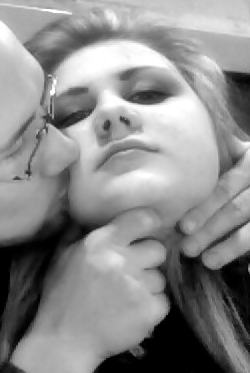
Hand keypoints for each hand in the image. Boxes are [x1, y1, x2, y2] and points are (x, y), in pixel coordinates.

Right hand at [11, 209, 168, 372]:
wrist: (65, 339)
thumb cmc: (60, 296)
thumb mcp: (61, 257)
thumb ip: (75, 233)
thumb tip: (83, 212)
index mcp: (101, 243)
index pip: (142, 219)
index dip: (148, 223)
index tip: (146, 229)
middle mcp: (121, 260)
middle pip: (158, 249)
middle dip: (148, 258)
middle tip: (132, 270)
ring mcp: (137, 286)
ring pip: (160, 278)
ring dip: (147, 286)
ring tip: (126, 296)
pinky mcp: (149, 310)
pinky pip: (162, 301)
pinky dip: (151, 307)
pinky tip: (131, 312)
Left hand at [180, 138, 249, 268]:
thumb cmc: (244, 161)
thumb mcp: (236, 150)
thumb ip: (216, 150)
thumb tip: (174, 145)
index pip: (225, 187)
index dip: (205, 208)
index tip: (183, 227)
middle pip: (237, 210)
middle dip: (211, 231)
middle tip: (187, 249)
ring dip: (231, 247)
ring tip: (208, 262)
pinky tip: (248, 272)